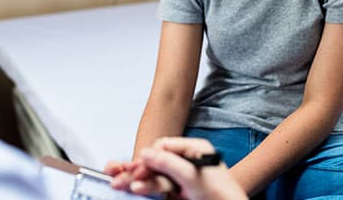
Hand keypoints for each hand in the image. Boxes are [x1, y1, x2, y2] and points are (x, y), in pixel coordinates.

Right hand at [109, 137, 245, 199]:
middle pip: (156, 162)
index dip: (149, 157)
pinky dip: (146, 189)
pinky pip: (157, 189)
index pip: (164, 147)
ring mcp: (180, 179)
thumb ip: (169, 163)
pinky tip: (136, 190)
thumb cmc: (221, 196)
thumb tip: (146, 153)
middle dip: (138, 171)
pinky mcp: (176, 193)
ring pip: (154, 177)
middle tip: (121, 179)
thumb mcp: (192, 176)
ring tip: (126, 186)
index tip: (139, 168)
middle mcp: (186, 162)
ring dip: (139, 181)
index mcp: (194, 150)